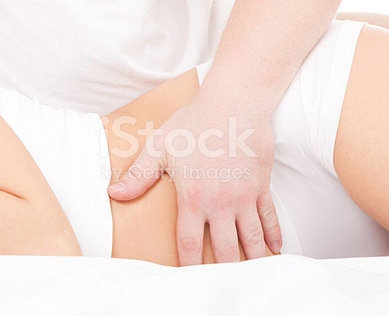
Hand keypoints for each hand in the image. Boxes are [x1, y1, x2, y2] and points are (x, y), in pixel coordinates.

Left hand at [107, 93, 281, 264]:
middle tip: (222, 284)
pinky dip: (273, 235)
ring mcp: (244, 196)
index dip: (187, 264)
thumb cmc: (193, 122)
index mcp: (193, 198)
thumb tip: (114, 194)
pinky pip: (269, 217)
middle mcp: (220, 203)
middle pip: (223, 249)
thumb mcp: (159, 147)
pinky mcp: (261, 186)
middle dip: (222, 270)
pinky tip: (274, 248)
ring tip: (252, 274)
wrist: (233, 104)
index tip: (186, 278)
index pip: (188, 242)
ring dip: (252, 260)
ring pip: (250, 239)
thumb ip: (138, 175)